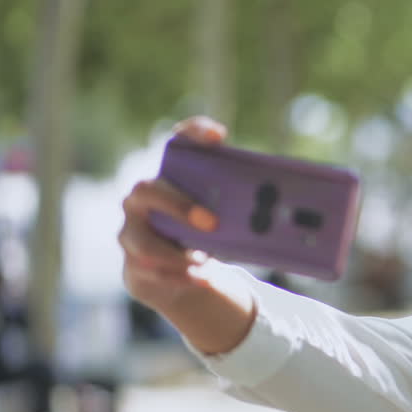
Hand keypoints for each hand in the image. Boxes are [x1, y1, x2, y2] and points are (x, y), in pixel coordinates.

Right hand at [119, 116, 226, 311]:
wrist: (179, 273)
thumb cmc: (204, 235)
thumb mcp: (222, 217)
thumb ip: (240, 207)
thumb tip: (280, 206)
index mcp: (169, 178)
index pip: (178, 142)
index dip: (194, 133)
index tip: (219, 135)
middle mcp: (142, 199)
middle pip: (147, 189)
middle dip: (179, 206)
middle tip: (212, 223)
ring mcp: (131, 231)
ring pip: (143, 241)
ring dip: (177, 254)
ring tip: (205, 261)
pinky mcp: (134, 264)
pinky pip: (151, 272)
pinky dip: (180, 277)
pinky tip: (203, 278)